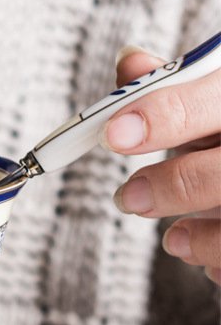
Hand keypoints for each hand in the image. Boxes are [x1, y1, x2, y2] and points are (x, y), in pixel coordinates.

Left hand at [104, 46, 220, 284]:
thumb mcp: (220, 97)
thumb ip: (177, 86)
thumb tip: (130, 62)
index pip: (214, 97)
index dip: (162, 115)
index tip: (114, 135)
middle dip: (172, 186)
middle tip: (128, 198)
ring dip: (206, 239)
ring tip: (174, 240)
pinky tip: (211, 262)